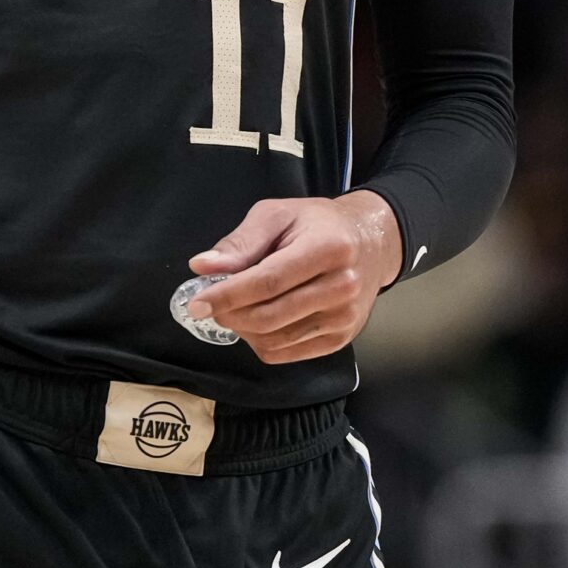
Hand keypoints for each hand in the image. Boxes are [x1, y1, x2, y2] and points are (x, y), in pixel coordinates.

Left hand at [187, 191, 401, 364]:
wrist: (371, 244)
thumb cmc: (318, 224)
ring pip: (274, 340)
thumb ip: (241, 242)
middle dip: (229, 314)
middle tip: (210, 304)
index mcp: (327, 248)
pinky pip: (286, 353)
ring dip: (243, 329)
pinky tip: (256, 322)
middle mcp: (342, 287)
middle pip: (269, 315)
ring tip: (235, 308)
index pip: (267, 281)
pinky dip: (261, 342)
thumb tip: (202, 266)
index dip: (228, 294)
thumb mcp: (278, 215)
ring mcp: (344, 318)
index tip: (196, 302)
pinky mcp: (341, 339)